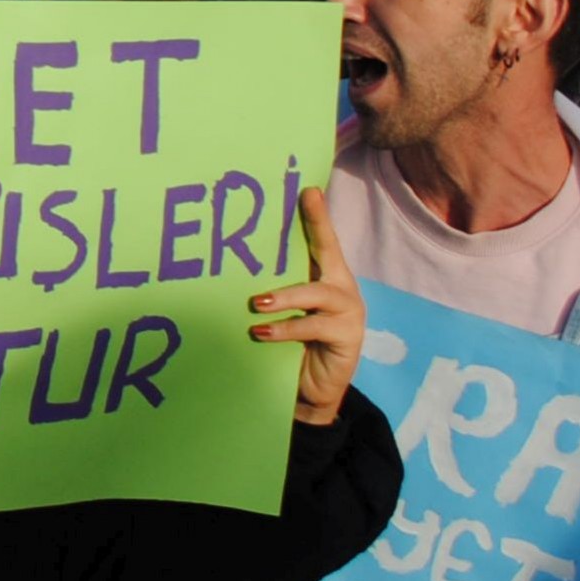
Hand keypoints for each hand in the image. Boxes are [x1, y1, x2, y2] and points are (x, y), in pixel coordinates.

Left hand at [248, 189, 363, 424]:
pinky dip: (285, 329)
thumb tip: (231, 264)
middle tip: (290, 217)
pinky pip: (313, 328)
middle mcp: (341, 288)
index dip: (317, 215)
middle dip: (315, 228)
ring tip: (256, 303)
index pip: (321, 240)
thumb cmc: (291, 345)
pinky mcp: (348, 337)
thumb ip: (271, 287)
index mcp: (326, 276)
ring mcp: (349, 312)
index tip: (307, 189)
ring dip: (285, 297)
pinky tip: (260, 331)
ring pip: (317, 294)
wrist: (310, 391)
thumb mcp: (282, 311)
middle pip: (329, 252)